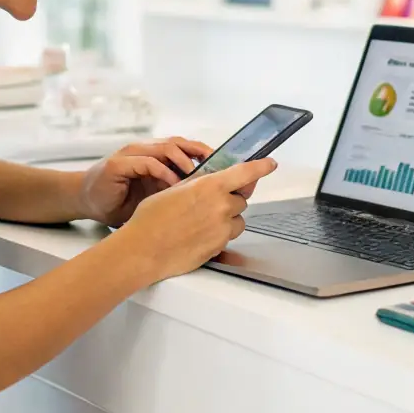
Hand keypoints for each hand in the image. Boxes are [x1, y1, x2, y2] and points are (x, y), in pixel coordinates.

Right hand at [78, 136, 210, 226]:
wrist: (87, 201)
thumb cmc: (121, 200)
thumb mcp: (154, 196)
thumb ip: (175, 191)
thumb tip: (208, 200)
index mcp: (156, 156)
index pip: (187, 148)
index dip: (207, 154)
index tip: (225, 166)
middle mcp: (146, 150)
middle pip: (181, 143)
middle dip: (201, 155)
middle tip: (219, 170)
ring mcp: (132, 154)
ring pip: (166, 148)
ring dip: (184, 162)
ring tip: (197, 177)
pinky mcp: (119, 164)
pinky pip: (146, 162)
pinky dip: (162, 172)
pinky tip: (172, 185)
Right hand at [116, 157, 278, 282]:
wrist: (143, 249)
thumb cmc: (151, 219)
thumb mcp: (175, 189)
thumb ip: (199, 184)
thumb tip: (211, 180)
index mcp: (209, 186)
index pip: (245, 172)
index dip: (261, 166)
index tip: (270, 163)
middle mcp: (221, 206)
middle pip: (240, 198)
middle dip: (229, 200)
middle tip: (208, 205)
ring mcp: (222, 228)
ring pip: (237, 219)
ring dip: (227, 219)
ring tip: (201, 223)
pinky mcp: (220, 247)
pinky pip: (228, 236)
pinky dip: (220, 234)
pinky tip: (199, 235)